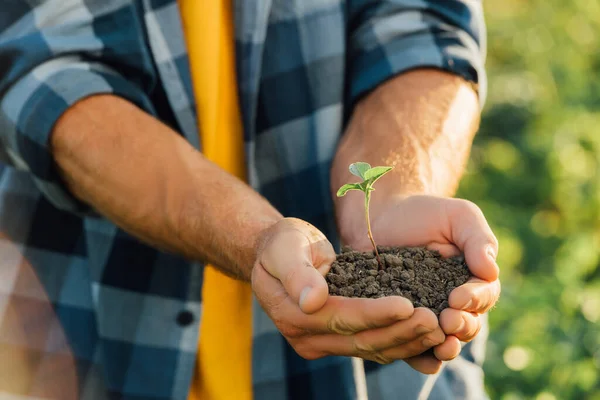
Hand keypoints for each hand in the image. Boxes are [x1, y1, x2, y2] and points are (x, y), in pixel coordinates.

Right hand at [251, 218, 447, 368]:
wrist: (278, 254)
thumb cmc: (282, 244)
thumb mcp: (284, 248)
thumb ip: (296, 273)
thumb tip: (312, 301)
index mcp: (293, 316)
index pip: (340, 318)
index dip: (374, 314)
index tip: (406, 305)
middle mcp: (307, 338)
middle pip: (360, 340)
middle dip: (399, 332)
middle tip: (434, 321)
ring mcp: (322, 343)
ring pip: (371, 349)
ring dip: (406, 342)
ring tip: (439, 330)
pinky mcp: (337, 341)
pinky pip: (372, 346)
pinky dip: (400, 344)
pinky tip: (427, 337)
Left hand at [336, 195, 500, 371]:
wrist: (380, 217)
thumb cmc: (424, 213)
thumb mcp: (458, 216)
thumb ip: (477, 239)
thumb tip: (491, 270)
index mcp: (473, 280)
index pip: (483, 296)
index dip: (475, 300)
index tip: (458, 298)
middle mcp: (454, 303)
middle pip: (468, 325)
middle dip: (462, 326)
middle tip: (448, 320)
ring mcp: (427, 315)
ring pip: (444, 340)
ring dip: (445, 346)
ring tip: (440, 344)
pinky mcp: (401, 323)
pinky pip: (413, 347)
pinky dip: (420, 357)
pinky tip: (419, 359)